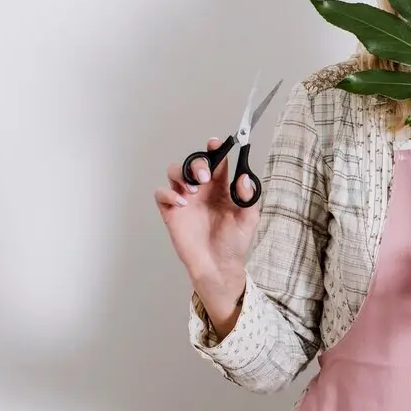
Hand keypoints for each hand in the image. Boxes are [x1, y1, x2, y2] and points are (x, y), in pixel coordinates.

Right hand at [156, 139, 258, 295]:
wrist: (218, 267)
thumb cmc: (234, 244)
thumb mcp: (248, 220)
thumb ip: (248, 197)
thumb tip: (244, 177)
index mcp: (221, 189)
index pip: (217, 162)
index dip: (215, 149)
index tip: (215, 143)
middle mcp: (202, 191)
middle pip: (194, 162)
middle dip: (198, 162)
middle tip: (204, 177)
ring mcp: (186, 200)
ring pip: (175, 172)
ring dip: (182, 173)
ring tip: (193, 189)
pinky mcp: (172, 212)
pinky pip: (161, 194)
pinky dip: (168, 193)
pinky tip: (181, 203)